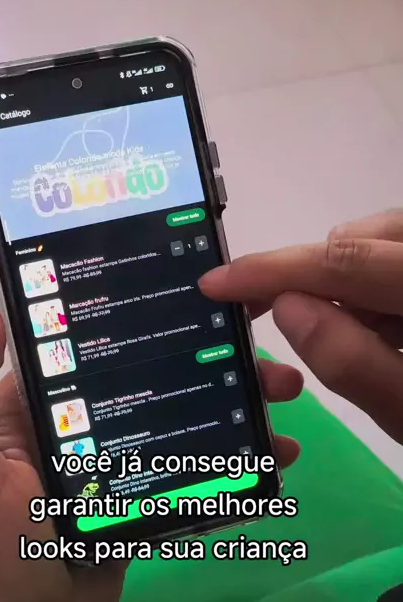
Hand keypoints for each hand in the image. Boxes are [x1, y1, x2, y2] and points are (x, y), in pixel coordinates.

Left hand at [0, 309, 301, 601]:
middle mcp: (79, 422)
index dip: (144, 319)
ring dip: (233, 404)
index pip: (93, 343)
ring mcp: (118, 459)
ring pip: (182, 415)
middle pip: (153, 374)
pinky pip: (193, 465)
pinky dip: (233, 458)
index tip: (204, 300)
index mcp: (35, 405)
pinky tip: (274, 453)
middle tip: (263, 359)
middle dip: (211, 359)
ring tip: (283, 397)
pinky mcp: (145, 495)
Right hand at [200, 209, 402, 443]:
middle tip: (279, 320)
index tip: (215, 285)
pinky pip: (389, 262)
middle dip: (315, 277)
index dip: (272, 271)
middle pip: (358, 239)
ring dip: (347, 291)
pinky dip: (371, 295)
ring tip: (359, 346)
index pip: (343, 262)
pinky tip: (381, 336)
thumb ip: (352, 361)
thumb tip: (286, 307)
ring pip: (373, 246)